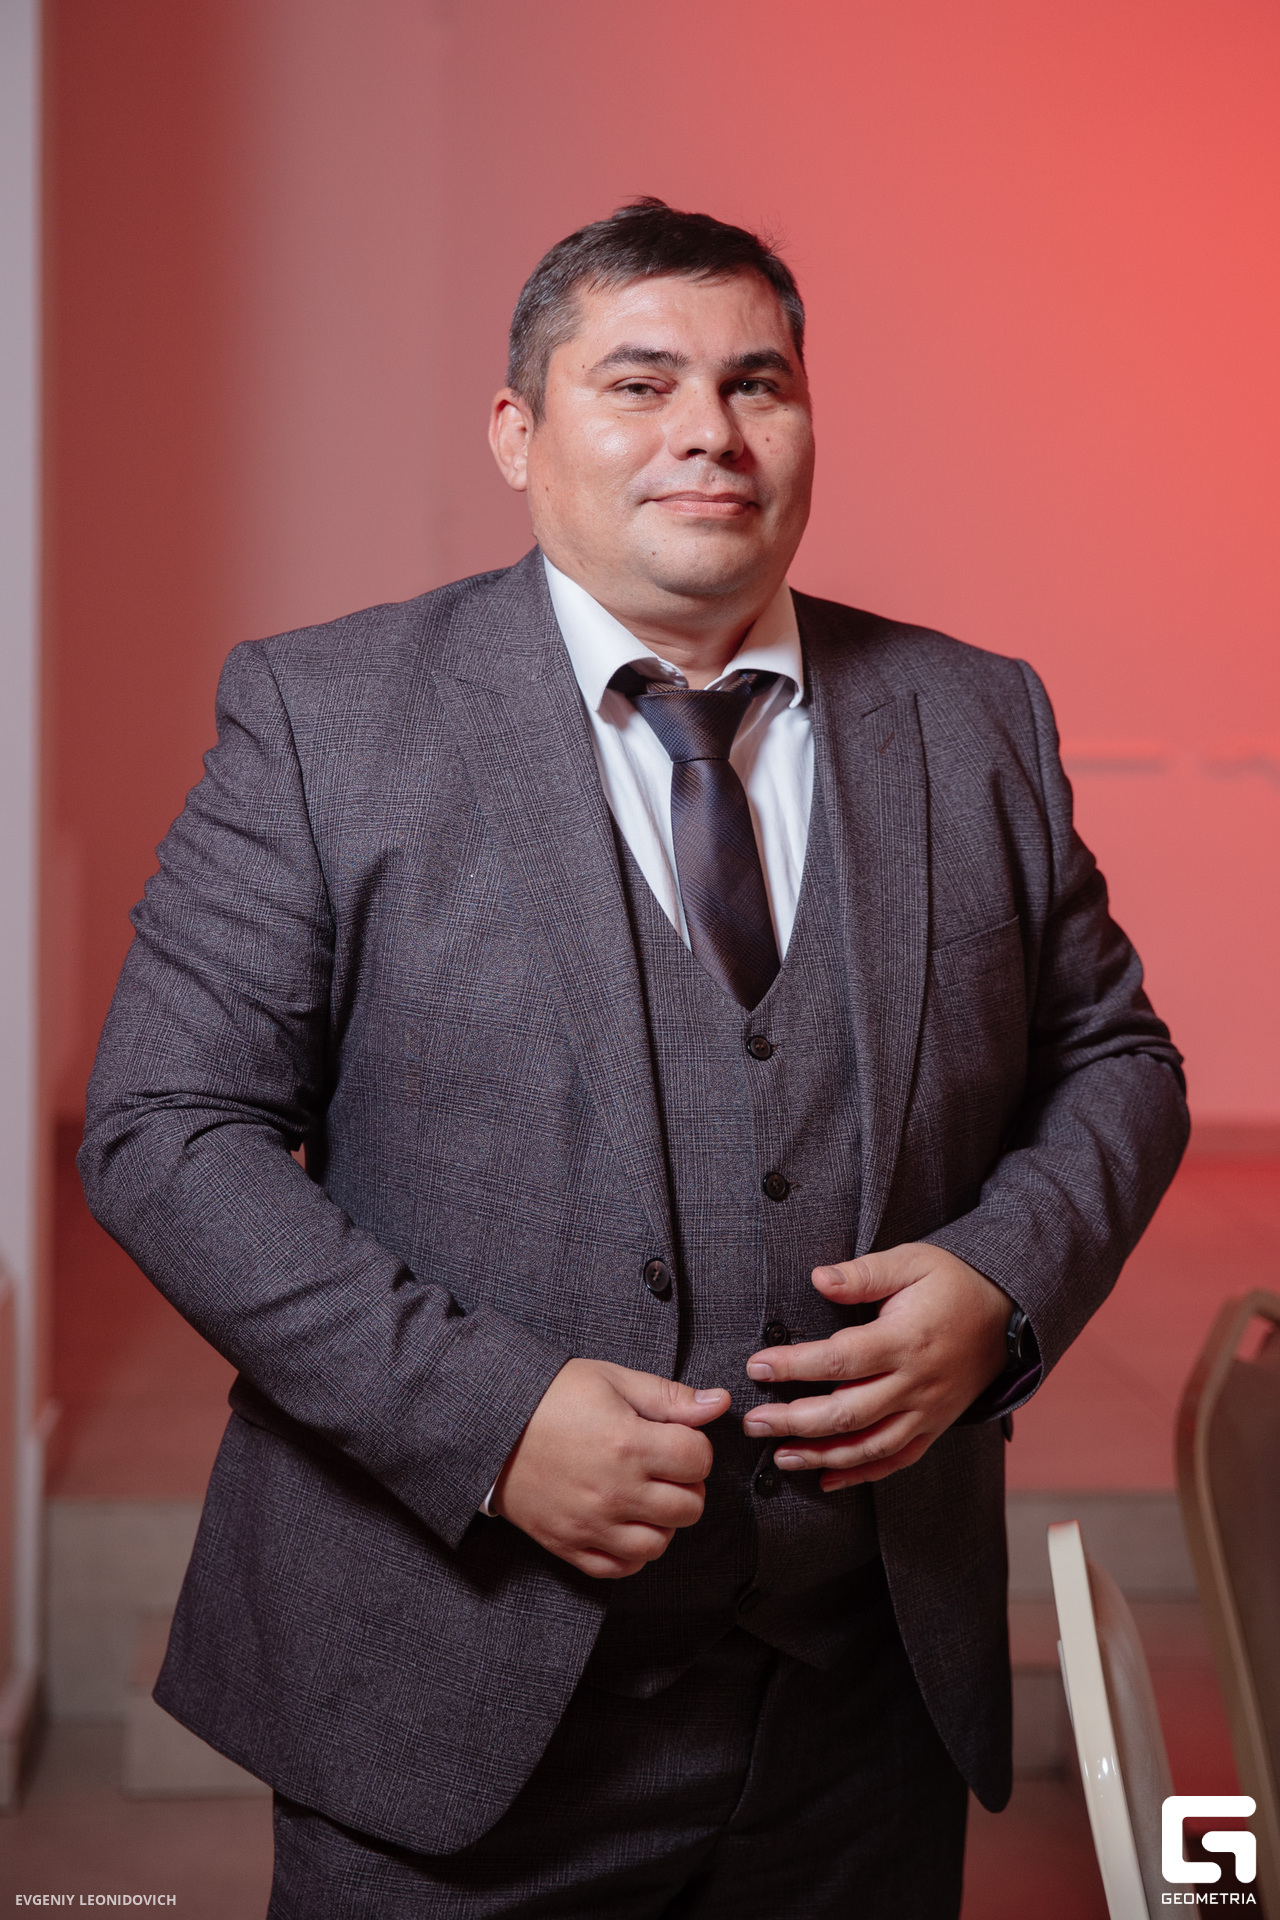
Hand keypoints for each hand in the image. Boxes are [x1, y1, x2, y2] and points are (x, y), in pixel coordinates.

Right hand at [492, 1359, 729, 1578]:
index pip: (699, 1460)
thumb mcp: (612, 1380)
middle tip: (665, 1468)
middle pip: (688, 1507)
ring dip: (662, 1522)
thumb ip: (669, 1397)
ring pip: (659, 1544)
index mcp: (628, 1444)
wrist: (491, 1425)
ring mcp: (591, 1524)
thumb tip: (718, 1404)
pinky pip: (620, 1568)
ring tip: (645, 1497)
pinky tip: (624, 1523)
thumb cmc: (551, 1397)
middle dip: (686, 1486)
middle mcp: (614, 1491)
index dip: (695, 1447)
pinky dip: (631, 1552)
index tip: (676, 1440)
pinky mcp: (569, 1545)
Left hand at [741, 1245, 1010, 1490]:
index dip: (794, 1366)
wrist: (1009, 1313)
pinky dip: (860, 1475)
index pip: (839, 1360)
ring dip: (820, 1455)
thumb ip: (864, 1274)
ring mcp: (926, 1411)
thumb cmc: (953, 1282)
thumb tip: (818, 1278)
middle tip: (753, 1422)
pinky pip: (896, 1459)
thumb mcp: (912, 1262)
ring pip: (868, 1446)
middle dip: (794, 1421)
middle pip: (848, 1413)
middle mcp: (915, 1383)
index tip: (757, 1367)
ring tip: (779, 1455)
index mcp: (905, 1340)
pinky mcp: (933, 1426)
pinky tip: (825, 1478)